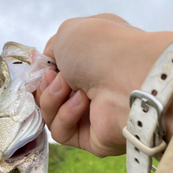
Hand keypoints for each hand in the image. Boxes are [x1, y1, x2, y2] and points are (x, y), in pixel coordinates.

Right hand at [36, 14, 172, 156]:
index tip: (42, 70)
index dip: (44, 73)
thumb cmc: (103, 50)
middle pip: (50, 97)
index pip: (57, 73)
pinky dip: (66, 116)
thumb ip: (52, 49)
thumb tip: (47, 67)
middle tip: (55, 79)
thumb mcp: (69, 34)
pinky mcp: (90, 139)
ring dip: (54, 100)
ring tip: (72, 88)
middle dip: (46, 88)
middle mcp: (93, 88)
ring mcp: (92, 115)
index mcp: (92, 61)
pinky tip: (83, 103)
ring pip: (51, 116)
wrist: (129, 79)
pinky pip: (62, 132)